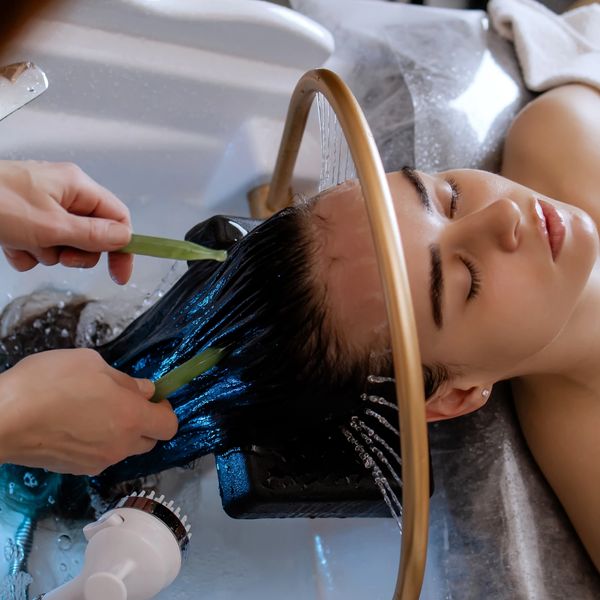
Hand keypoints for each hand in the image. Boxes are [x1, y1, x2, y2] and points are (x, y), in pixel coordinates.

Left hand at [0, 160, 132, 283]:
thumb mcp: (51, 226)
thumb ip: (93, 235)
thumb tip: (125, 238)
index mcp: (77, 186)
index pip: (118, 218)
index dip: (122, 247)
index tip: (119, 274)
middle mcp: (63, 194)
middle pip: (91, 236)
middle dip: (74, 251)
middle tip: (57, 251)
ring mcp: (42, 207)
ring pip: (64, 244)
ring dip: (46, 252)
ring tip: (24, 242)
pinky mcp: (23, 220)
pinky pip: (39, 246)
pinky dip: (27, 251)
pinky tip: (10, 244)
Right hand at [0, 349, 177, 475]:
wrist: (2, 419)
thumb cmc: (49, 383)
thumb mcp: (93, 364)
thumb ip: (125, 381)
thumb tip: (144, 391)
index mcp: (131, 418)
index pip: (169, 425)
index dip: (165, 410)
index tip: (153, 398)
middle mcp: (120, 446)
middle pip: (149, 440)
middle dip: (144, 423)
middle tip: (123, 402)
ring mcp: (97, 462)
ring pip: (122, 449)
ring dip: (119, 433)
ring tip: (93, 411)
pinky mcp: (75, 470)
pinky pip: (98, 456)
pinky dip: (96, 443)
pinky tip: (74, 425)